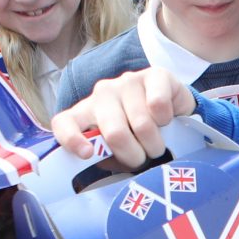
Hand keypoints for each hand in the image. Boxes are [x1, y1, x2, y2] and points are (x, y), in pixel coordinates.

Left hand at [50, 65, 195, 161]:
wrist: (175, 115)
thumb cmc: (140, 138)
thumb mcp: (118, 152)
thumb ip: (105, 157)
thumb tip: (99, 163)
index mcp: (86, 114)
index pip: (64, 123)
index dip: (71, 139)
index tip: (87, 154)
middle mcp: (102, 94)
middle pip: (114, 133)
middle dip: (133, 155)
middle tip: (142, 158)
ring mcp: (127, 82)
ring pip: (141, 124)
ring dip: (154, 143)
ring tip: (156, 143)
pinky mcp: (154, 75)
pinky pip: (158, 104)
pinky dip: (166, 120)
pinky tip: (165, 119)